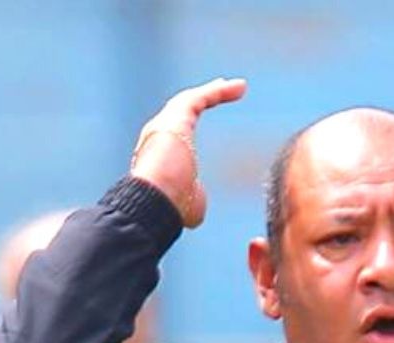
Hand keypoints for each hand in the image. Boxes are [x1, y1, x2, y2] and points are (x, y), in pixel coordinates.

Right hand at [129, 77, 247, 227]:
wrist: (156, 200)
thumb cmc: (171, 207)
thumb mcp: (188, 203)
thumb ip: (194, 196)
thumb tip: (198, 197)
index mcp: (159, 156)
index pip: (176, 136)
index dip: (191, 126)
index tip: (205, 122)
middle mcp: (158, 136)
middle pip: (181, 111)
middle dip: (200, 100)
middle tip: (219, 92)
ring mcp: (164, 125)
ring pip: (189, 101)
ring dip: (212, 92)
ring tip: (232, 85)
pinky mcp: (175, 118)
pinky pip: (198, 98)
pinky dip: (218, 91)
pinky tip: (237, 87)